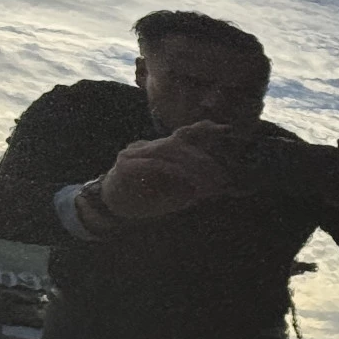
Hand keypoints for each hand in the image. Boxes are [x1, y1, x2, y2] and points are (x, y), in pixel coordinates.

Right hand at [97, 123, 242, 220]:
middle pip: (179, 142)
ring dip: (191, 166)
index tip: (227, 130)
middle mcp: (148, 146)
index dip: (204, 128)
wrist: (112, 210)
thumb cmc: (145, 201)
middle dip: (203, 159)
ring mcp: (134, 152)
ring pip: (168, 150)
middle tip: (220, 176)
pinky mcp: (126, 165)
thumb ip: (194, 186)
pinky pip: (154, 163)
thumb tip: (219, 184)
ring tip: (206, 182)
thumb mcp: (175, 194)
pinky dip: (173, 171)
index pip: (184, 133)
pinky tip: (186, 180)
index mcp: (160, 149)